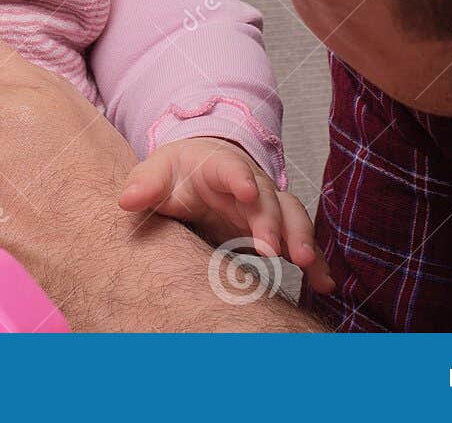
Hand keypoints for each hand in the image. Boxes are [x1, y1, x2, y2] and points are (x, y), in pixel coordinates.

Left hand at [120, 137, 333, 293]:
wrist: (199, 173)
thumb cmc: (177, 173)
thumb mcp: (158, 171)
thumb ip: (145, 183)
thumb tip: (126, 199)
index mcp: (219, 166)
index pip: (231, 168)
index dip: (240, 178)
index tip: (247, 190)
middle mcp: (251, 184)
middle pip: (268, 198)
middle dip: (273, 222)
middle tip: (275, 248)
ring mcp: (268, 207)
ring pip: (292, 218)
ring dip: (301, 238)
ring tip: (306, 263)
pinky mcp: (277, 232)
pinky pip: (301, 244)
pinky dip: (317, 263)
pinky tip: (325, 285)